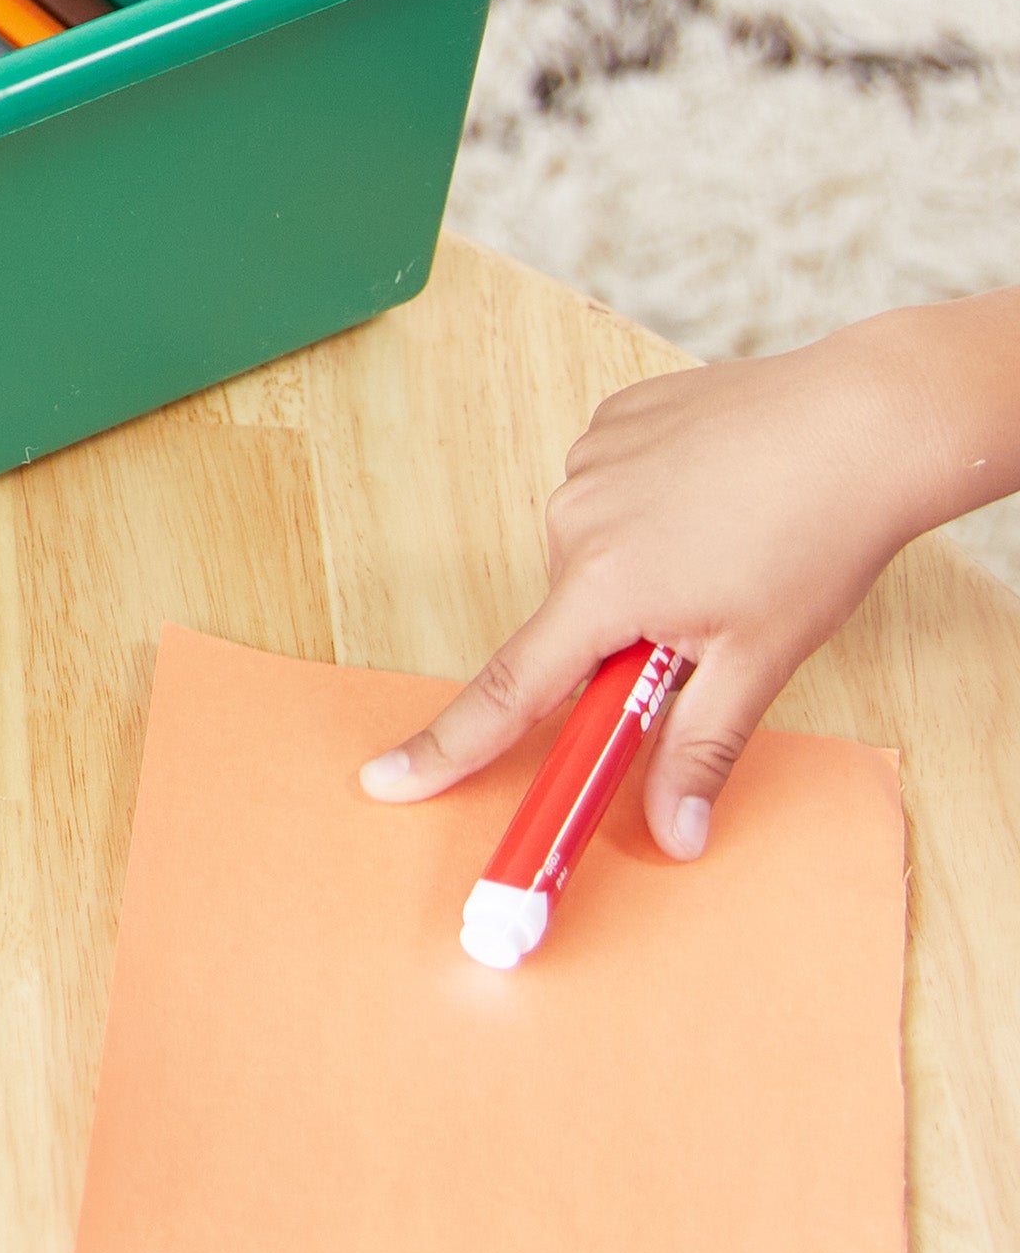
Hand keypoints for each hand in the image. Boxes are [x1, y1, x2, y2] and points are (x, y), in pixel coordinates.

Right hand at [356, 314, 977, 858]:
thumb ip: (700, 749)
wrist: (864, 418)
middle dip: (619, 642)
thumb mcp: (762, 659)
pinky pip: (611, 490)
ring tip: (728, 544)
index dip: (447, 746)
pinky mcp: (612, 422)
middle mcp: (575, 520)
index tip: (388, 778)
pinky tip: (714, 494)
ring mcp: (589, 461)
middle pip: (570, 619)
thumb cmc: (819, 534)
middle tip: (706, 627)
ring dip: (638, 571)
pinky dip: (650, 508)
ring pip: (593, 553)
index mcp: (605, 586)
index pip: (511, 691)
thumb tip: (672, 835)